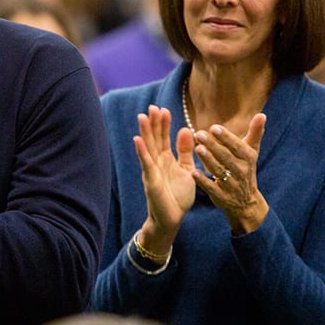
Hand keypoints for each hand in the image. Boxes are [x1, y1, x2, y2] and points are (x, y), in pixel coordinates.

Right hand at [132, 104, 196, 248]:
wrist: (172, 218)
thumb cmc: (178, 196)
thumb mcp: (187, 170)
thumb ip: (186, 151)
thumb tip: (186, 129)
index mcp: (166, 159)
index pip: (164, 137)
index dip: (163, 124)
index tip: (164, 109)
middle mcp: (156, 162)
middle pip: (154, 139)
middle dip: (153, 123)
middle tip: (152, 106)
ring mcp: (152, 170)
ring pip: (148, 148)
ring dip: (145, 132)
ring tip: (142, 117)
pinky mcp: (150, 180)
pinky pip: (146, 163)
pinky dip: (142, 152)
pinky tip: (137, 140)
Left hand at [193, 113, 268, 234]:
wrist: (246, 202)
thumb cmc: (245, 169)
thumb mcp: (251, 152)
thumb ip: (255, 134)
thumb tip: (262, 114)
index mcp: (248, 159)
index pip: (237, 146)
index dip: (226, 137)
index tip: (214, 127)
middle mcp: (242, 172)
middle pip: (226, 157)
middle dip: (213, 145)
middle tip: (199, 134)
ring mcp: (232, 185)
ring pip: (219, 171)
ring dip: (208, 160)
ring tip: (197, 148)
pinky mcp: (222, 197)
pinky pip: (212, 188)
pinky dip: (203, 181)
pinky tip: (193, 172)